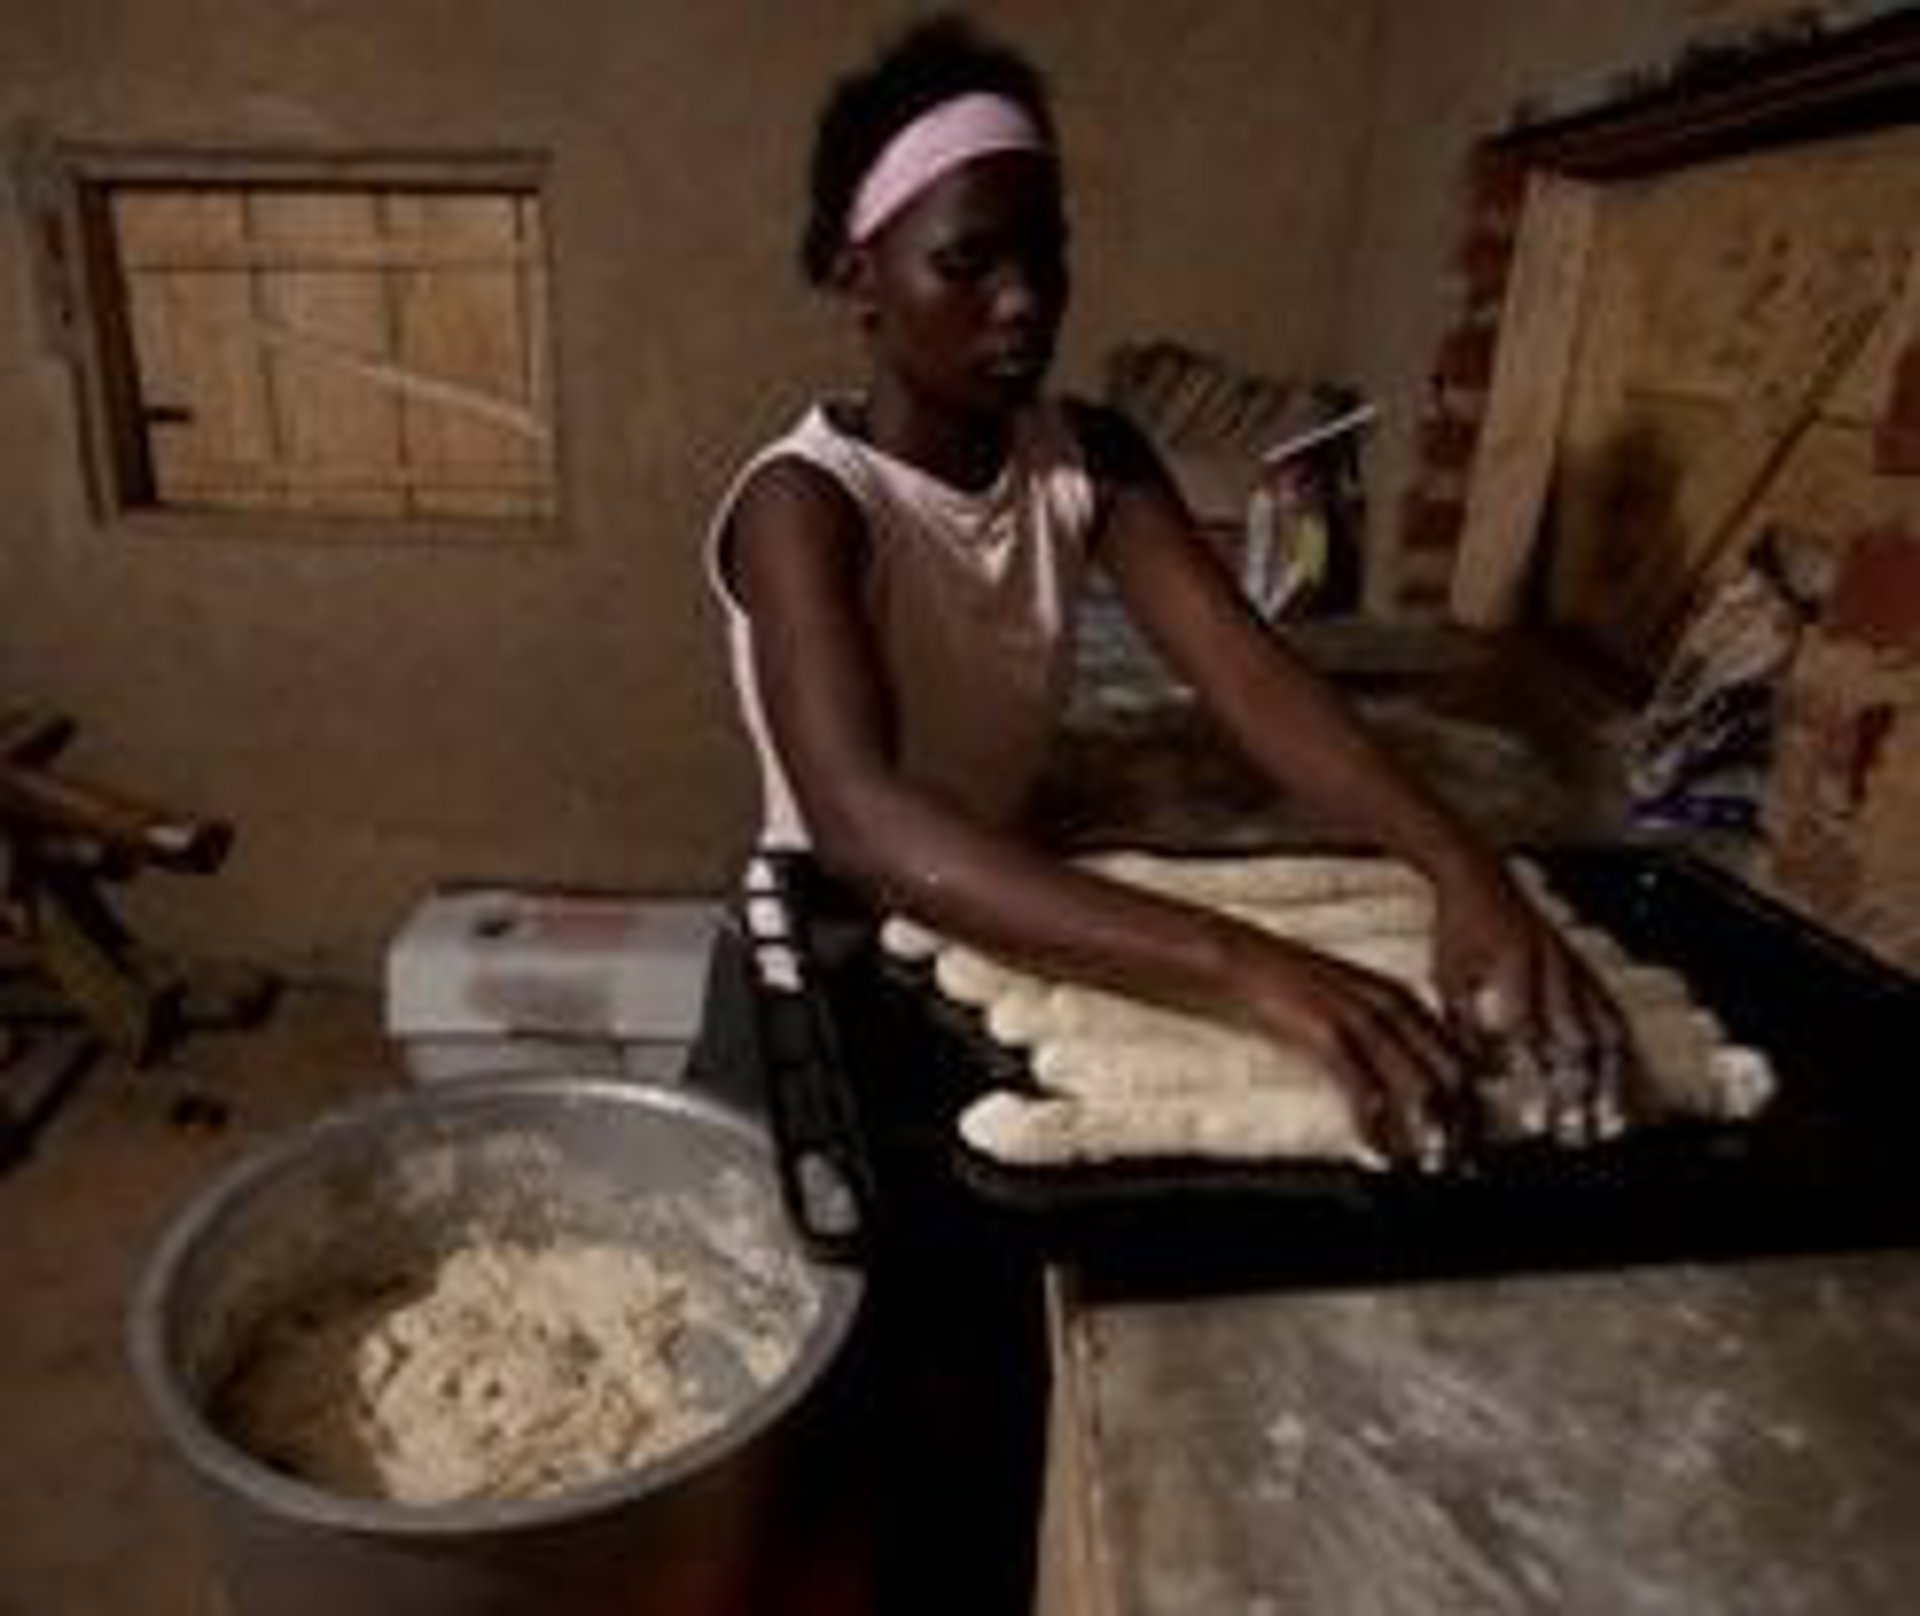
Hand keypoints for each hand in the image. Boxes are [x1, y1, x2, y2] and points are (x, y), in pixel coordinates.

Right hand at [1220, 924, 1466, 1168]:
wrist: (1238, 960)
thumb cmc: (1287, 987)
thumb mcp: (1347, 1002)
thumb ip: (1379, 1031)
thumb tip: (1402, 1078)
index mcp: (1402, 999)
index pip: (1459, 1055)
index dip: (1472, 1101)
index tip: (1474, 1138)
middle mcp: (1392, 1007)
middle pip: (1451, 1075)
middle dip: (1462, 1125)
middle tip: (1461, 1165)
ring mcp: (1362, 1019)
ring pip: (1418, 1087)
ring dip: (1429, 1134)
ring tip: (1429, 1169)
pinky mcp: (1329, 1035)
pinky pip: (1365, 1092)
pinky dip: (1375, 1129)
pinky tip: (1376, 1152)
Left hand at [1428, 855, 1631, 1143]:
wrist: (1481, 874)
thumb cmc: (1459, 926)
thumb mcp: (1448, 973)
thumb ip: (1463, 1026)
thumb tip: (1479, 1076)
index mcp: (1515, 968)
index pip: (1529, 1037)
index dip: (1532, 1080)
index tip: (1533, 1121)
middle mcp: (1554, 969)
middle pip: (1576, 1041)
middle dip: (1578, 1092)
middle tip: (1577, 1133)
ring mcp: (1575, 969)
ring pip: (1605, 1032)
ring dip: (1610, 1080)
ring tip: (1611, 1122)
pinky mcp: (1585, 970)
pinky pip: (1612, 1016)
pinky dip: (1620, 1055)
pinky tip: (1623, 1085)